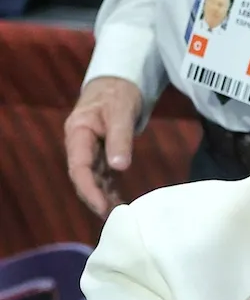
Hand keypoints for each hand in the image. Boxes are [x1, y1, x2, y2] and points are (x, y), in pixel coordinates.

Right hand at [64, 77, 143, 216]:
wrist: (119, 82)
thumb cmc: (119, 94)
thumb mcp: (121, 112)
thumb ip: (120, 139)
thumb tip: (119, 167)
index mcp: (78, 133)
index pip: (78, 167)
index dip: (88, 189)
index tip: (102, 207)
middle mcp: (79, 144)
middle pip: (82, 176)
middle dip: (94, 198)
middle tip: (111, 218)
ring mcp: (88, 149)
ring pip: (92, 178)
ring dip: (102, 196)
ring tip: (117, 216)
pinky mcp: (100, 152)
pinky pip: (101, 174)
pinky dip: (109, 188)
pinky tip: (119, 203)